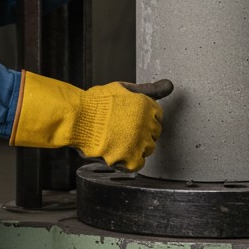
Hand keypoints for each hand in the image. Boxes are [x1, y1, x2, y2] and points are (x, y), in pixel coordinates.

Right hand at [9, 72, 172, 171]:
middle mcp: (146, 124)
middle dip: (141, 133)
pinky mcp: (129, 157)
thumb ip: (150, 89)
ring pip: (148, 149)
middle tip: (123, 131)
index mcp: (148, 106)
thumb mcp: (125, 88)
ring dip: (136, 147)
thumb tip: (170, 85)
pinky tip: (118, 153)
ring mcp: (138, 142)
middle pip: (154, 134)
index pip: (157, 118)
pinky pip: (138, 164)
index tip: (131, 120)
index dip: (144, 120)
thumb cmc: (98, 103)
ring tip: (118, 141)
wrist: (78, 117)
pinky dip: (128, 162)